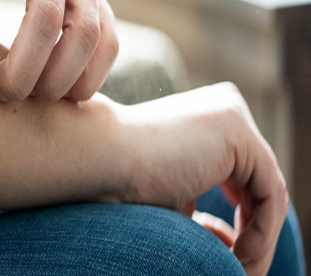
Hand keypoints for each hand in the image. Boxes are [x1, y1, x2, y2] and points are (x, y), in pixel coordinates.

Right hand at [116, 83, 287, 274]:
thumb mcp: (173, 192)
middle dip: (251, 228)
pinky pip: (268, 192)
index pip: (243, 172)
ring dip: (257, 238)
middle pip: (257, 180)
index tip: (226, 249)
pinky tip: (238, 255)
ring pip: (267, 190)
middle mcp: (224, 107)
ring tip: (237, 268)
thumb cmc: (120, 178)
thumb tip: (228, 238)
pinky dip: (260, 232)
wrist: (97, 158)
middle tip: (239, 265)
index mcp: (206, 116)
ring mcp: (232, 114)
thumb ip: (200, 200)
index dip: (243, 216)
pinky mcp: (238, 131)